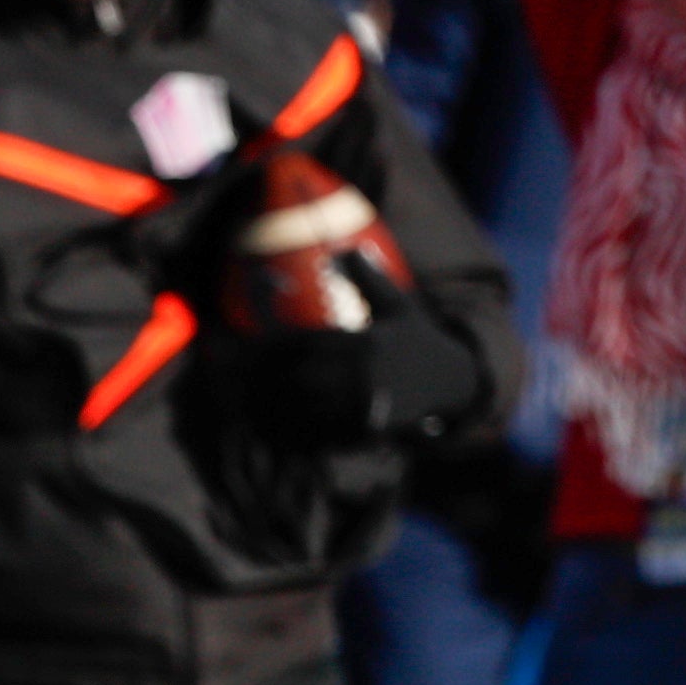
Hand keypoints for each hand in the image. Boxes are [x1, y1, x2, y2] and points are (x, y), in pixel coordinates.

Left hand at [250, 263, 487, 448]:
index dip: (268, 348)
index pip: (303, 344)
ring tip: (240, 405)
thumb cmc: (420, 340)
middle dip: (261, 379)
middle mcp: (364, 375)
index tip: (244, 350)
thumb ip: (370, 279)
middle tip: (230, 380)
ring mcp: (364, 407)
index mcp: (366, 343)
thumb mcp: (400, 305)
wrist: (455, 383)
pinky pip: (319, 435)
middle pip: (296, 377)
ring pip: (302, 409)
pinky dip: (291, 434)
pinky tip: (270, 429)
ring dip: (268, 408)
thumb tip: (345, 249)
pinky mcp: (365, 432)